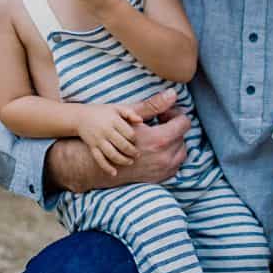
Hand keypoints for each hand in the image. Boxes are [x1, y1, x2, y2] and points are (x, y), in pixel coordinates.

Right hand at [47, 89, 190, 192]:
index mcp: (159, 139)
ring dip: (174, 149)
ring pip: (176, 160)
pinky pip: (167, 173)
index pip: (182, 125)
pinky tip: (161, 156)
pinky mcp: (148, 179)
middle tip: (165, 125)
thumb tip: (173, 93)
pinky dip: (168, 166)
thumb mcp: (132, 111)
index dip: (177, 116)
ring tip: (164, 140)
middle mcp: (158, 157)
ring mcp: (154, 170)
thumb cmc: (110, 121)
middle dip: (175, 132)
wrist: (90, 143)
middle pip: (181, 143)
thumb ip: (154, 104)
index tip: (167, 114)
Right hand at [78, 103, 141, 176]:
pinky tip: (114, 173)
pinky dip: (107, 167)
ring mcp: (98, 140)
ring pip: (112, 154)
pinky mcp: (92, 147)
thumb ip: (130, 113)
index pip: (129, 133)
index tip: (136, 141)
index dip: (135, 139)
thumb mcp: (116, 108)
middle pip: (122, 145)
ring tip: (130, 162)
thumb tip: (141, 121)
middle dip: (132, 152)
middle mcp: (106, 131)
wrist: (80, 117)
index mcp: (113, 121)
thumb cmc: (102, 112)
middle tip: (137, 155)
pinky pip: (99, 159)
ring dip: (123, 160)